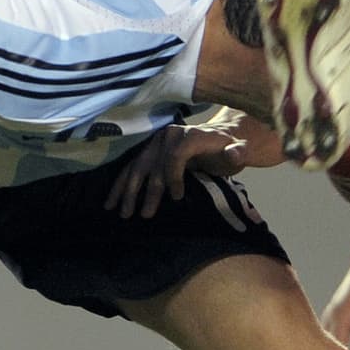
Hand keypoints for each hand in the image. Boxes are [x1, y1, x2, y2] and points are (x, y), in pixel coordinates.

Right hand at [103, 111, 284, 218]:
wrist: (219, 138)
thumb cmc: (229, 149)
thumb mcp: (239, 151)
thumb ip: (238, 153)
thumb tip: (234, 152)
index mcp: (191, 134)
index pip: (176, 155)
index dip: (174, 176)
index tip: (176, 198)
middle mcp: (169, 135)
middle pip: (153, 163)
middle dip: (148, 191)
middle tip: (144, 215)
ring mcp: (155, 142)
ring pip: (137, 167)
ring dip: (128, 191)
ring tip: (123, 213)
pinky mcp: (148, 151)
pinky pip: (130, 167)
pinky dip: (120, 185)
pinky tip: (111, 203)